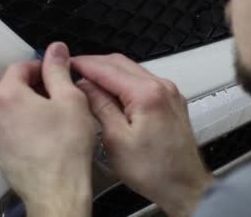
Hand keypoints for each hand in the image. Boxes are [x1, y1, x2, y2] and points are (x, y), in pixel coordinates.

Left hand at [0, 42, 95, 216]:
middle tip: (61, 98)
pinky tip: (43, 137)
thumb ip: (59, 70)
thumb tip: (56, 50)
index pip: (21, 67)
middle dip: (36, 88)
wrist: (57, 191)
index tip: (57, 73)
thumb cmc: (65, 149)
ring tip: (54, 120)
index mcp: (7, 95)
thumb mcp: (70, 99)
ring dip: (29, 108)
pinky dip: (22, 128)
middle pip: (13, 88)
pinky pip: (8, 130)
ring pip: (10, 110)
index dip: (42, 67)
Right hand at [72, 54, 213, 216]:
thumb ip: (99, 106)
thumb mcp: (116, 140)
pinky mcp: (172, 101)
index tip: (66, 64)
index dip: (83, 64)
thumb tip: (85, 86)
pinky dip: (125, 82)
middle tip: (73, 71)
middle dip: (95, 64)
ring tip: (88, 83)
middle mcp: (162, 87)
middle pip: (120, 63)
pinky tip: (112, 94)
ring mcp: (170, 93)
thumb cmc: (154, 171)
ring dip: (109, 73)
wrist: (184, 187)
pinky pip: (144, 81)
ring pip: (132, 70)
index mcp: (147, 94)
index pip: (107, 68)